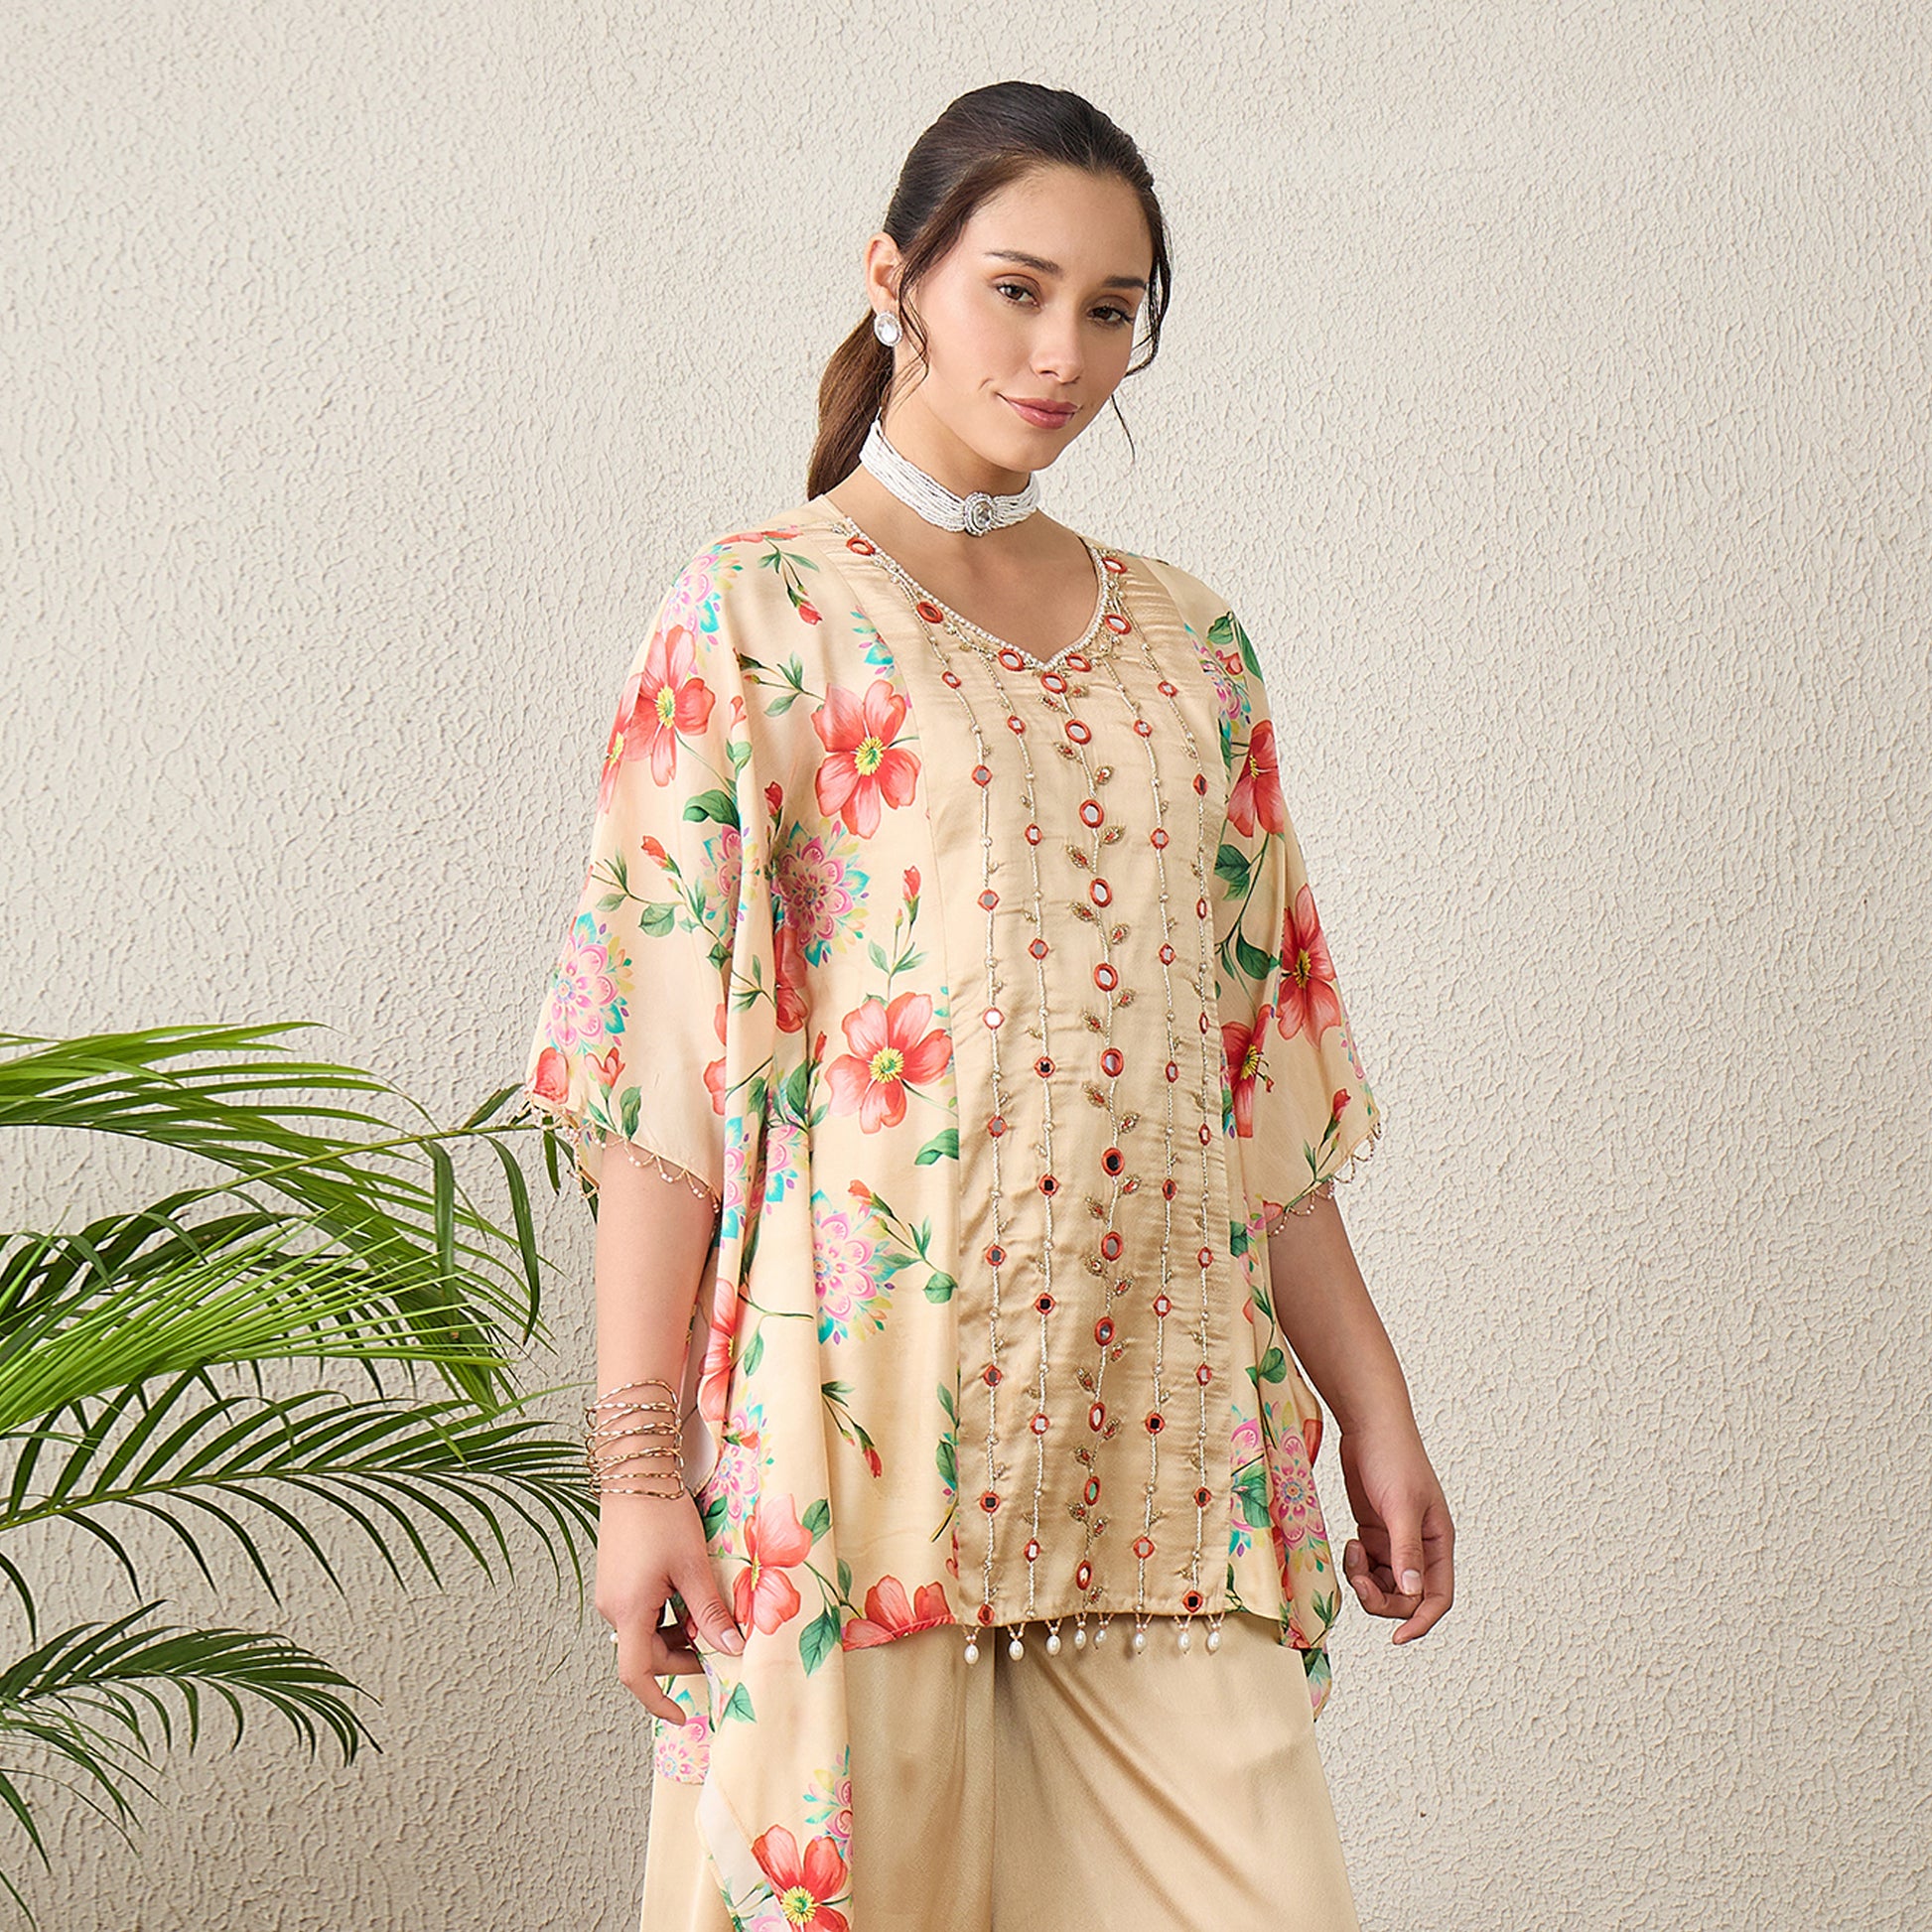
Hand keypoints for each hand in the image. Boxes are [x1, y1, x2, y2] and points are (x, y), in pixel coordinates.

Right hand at [596, 1489, 745, 1721]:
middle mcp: (612, 1607)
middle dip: (682, 1657)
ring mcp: (611, 1592)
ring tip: (708, 1615)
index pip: (638, 1675)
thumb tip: (732, 1648)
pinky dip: (665, 1615)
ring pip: (644, 1632)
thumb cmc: (662, 1515)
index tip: (684, 1716)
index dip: (659, 1701)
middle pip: (646, 1654)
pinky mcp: (616, 1578)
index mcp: (628, 1610)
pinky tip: (689, 1595)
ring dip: (675, 1634)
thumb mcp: (693, 1566)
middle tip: (719, 1644)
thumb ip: (710, 1611)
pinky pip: (640, 1612)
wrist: (635, 1470)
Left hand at [1337, 1411, 1453, 1643]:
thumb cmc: (1393, 1458)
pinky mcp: (1374, 1531)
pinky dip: (1357, 1566)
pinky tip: (1349, 1545)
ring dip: (1366, 1582)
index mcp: (1438, 1542)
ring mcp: (1396, 1540)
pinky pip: (1369, 1567)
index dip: (1420, 1622)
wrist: (1368, 1425)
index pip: (1438, 1597)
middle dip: (1382, 1597)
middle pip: (1406, 1597)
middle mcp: (1420, 1546)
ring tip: (1352, 1556)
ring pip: (1385, 1585)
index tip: (1397, 1638)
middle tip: (1359, 1579)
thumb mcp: (1401, 1507)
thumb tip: (1412, 1594)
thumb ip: (1406, 1552)